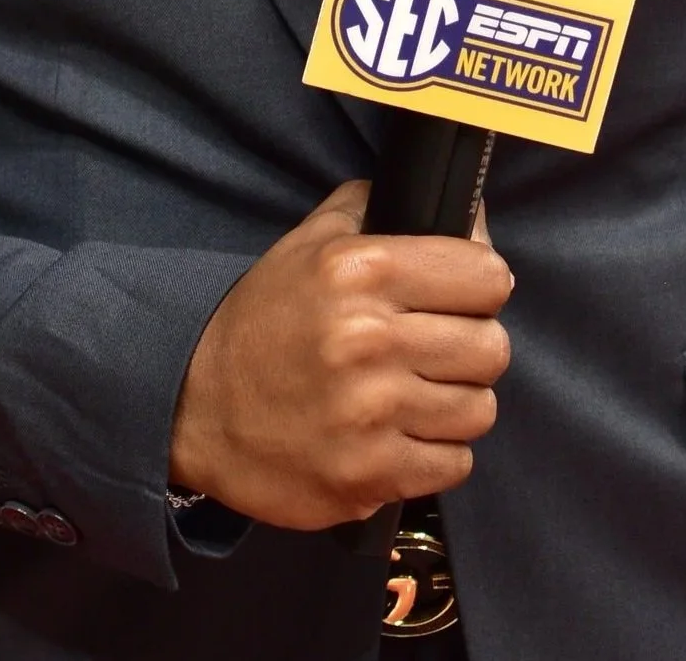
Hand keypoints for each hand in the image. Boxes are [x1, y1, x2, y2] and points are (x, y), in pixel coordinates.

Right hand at [168, 179, 512, 529]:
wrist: (193, 404)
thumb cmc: (262, 318)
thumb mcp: (311, 241)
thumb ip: (379, 209)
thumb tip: (461, 211)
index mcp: (363, 271)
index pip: (487, 276)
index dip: (482, 284)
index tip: (467, 294)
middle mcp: (371, 340)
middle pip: (492, 348)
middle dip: (474, 346)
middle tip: (442, 349)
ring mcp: (370, 415)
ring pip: (480, 410)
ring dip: (457, 403)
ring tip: (421, 394)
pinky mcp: (367, 476)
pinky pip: (453, 465)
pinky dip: (437, 453)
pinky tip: (404, 435)